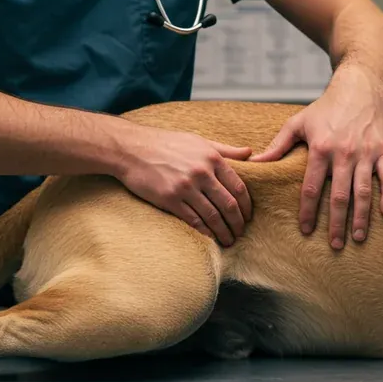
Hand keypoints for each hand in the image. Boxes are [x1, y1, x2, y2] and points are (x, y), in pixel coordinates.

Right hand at [115, 125, 253, 245]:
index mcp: (212, 158)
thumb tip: (251, 153)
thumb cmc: (166, 143)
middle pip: (228, 205)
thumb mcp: (198, 141)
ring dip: (223, 231)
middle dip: (238, 223)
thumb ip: (225, 149)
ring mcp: (186, 187)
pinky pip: (194, 220)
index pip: (238, 187)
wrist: (132, 149)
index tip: (248, 216)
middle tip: (241, 232)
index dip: (246, 206)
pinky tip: (211, 237)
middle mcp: (201, 173)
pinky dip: (205, 231)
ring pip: (213, 216)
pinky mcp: (170, 199)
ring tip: (229, 240)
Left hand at [250, 69, 382, 248]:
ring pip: (363, 191)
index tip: (305, 230)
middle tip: (334, 245)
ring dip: (361, 217)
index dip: (307, 211)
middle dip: (335, 223)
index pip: (311, 187)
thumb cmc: (325, 108)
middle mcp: (343, 153)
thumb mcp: (297, 123)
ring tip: (358, 237)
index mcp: (319, 149)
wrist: (358, 88)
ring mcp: (366, 153)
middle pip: (338, 196)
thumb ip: (277, 146)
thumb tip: (255, 163)